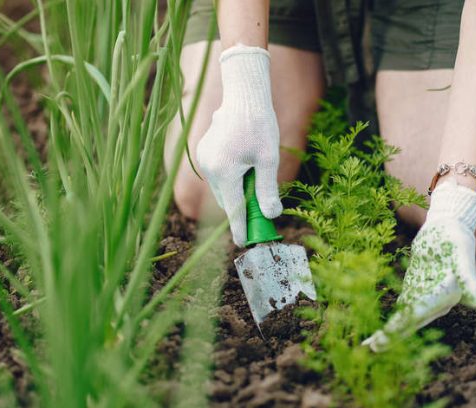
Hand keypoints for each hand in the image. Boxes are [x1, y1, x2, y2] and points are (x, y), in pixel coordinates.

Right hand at [197, 44, 281, 246]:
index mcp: (225, 172)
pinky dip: (230, 180)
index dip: (240, 228)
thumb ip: (268, 190)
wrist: (243, 95)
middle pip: (227, 201)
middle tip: (260, 215)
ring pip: (222, 189)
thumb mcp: (268, 159)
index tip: (244, 243)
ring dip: (236, 193)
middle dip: (241, 209)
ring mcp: (203, 160)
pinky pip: (217, 175)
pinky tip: (244, 166)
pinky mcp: (203, 153)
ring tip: (254, 182)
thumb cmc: (259, 124)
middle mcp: (209, 168)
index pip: (233, 210)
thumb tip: (271, 215)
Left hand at [363, 179, 475, 351]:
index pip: (421, 312)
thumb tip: (475, 301)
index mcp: (447, 296)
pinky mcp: (415, 290)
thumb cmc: (457, 238)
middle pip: (411, 321)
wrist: (449, 226)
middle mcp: (437, 302)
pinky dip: (390, 321)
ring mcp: (425, 297)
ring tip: (369, 347)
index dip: (403, 324)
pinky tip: (375, 332)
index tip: (386, 335)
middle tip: (371, 349)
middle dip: (392, 335)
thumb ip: (468, 277)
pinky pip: (401, 309)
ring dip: (388, 333)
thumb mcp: (462, 254)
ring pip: (405, 319)